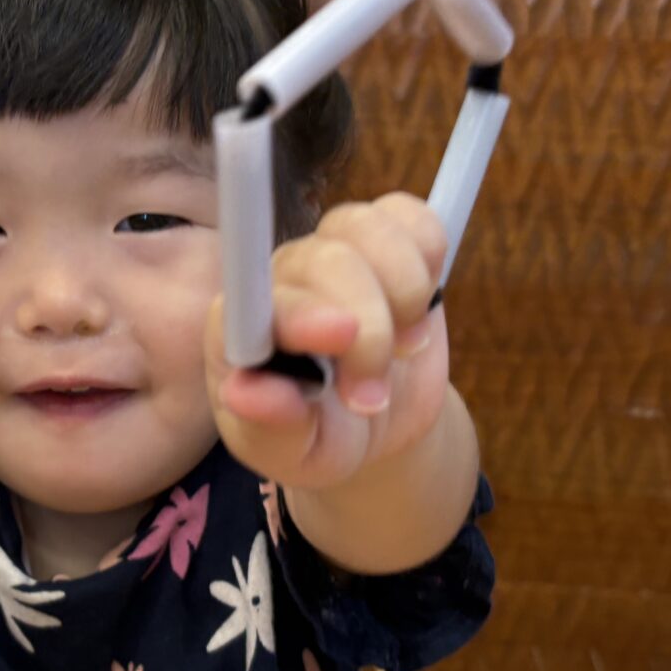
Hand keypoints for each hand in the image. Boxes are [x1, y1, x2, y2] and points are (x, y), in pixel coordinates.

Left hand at [205, 193, 450, 490]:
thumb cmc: (317, 438)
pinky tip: (422, 305)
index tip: (342, 338)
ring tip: (404, 349)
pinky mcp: (383, 239)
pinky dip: (428, 253)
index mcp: (241, 326)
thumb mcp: (291, 455)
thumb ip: (269, 427)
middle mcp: (281, 277)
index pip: (256, 298)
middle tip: (371, 396)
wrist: (373, 425)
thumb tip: (245, 392)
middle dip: (371, 331)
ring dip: (404, 292)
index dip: (301, 311)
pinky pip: (410, 215)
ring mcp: (331, 250)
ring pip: (369, 229)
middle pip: (327, 262)